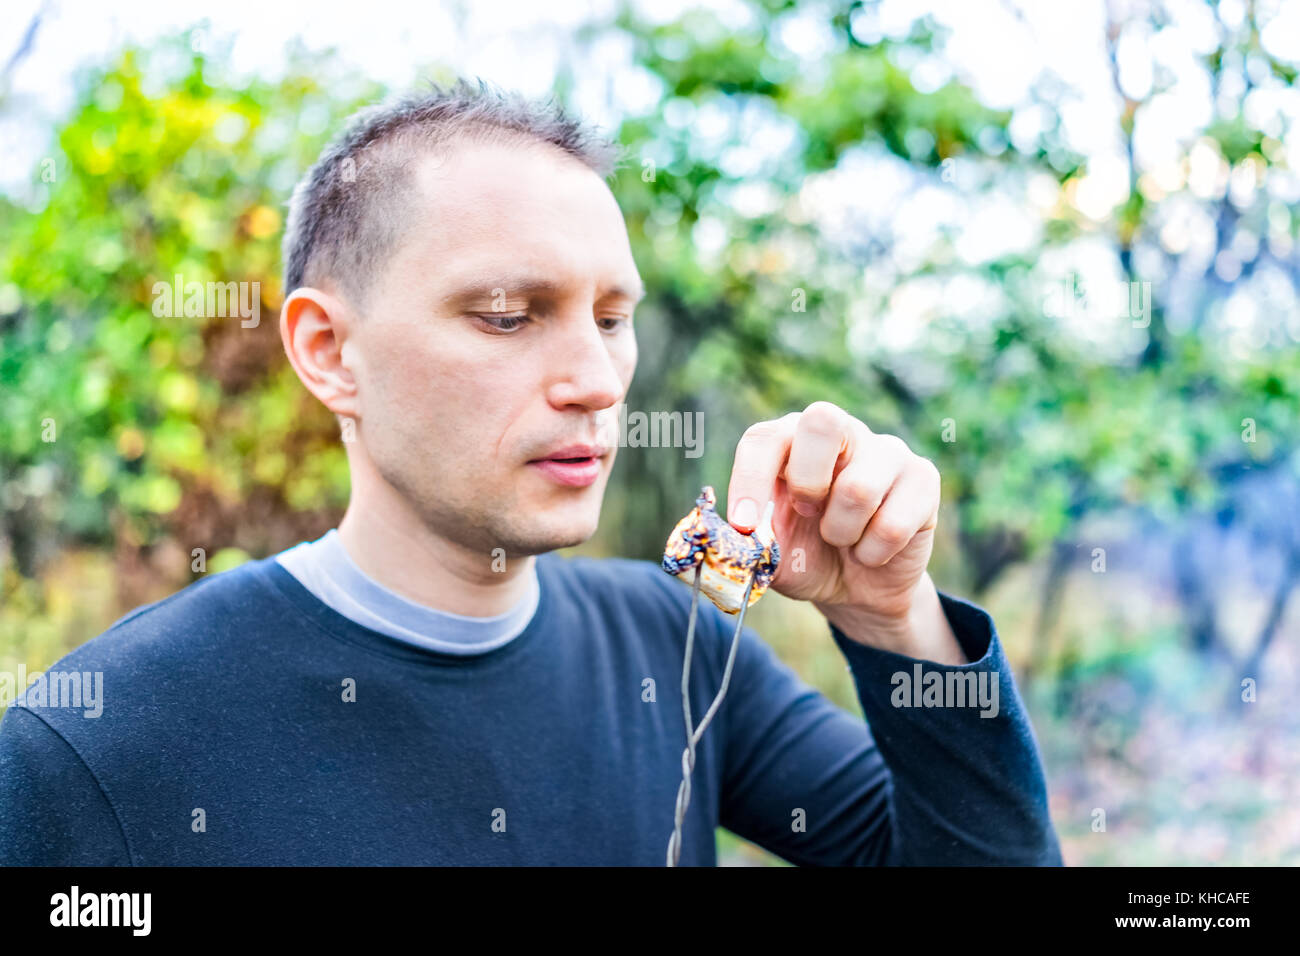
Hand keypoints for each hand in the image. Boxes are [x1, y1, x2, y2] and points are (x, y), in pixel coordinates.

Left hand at [726, 401, 960, 659]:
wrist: (857, 590)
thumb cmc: (805, 557)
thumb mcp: (766, 556)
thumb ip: (745, 543)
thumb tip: (727, 536)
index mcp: (790, 441)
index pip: (765, 437)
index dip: (750, 478)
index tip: (743, 525)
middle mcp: (840, 432)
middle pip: (822, 420)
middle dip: (808, 481)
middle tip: (808, 515)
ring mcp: (886, 450)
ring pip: (859, 487)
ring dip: (842, 532)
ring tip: (843, 538)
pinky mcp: (923, 478)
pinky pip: (893, 524)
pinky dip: (874, 553)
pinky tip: (873, 549)